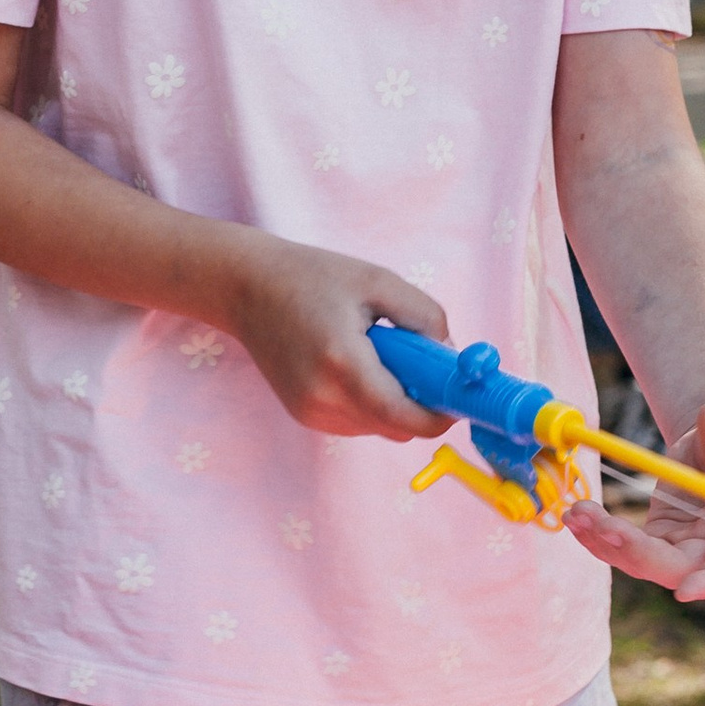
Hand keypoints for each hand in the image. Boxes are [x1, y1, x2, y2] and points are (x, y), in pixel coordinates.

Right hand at [221, 238, 448, 438]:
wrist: (246, 288)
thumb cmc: (312, 277)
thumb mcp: (378, 281)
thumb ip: (424, 316)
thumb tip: (451, 354)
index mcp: (342, 363)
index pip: (404, 417)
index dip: (439, 415)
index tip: (457, 398)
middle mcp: (323, 398)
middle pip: (396, 427)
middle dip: (419, 403)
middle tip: (420, 363)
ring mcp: (310, 412)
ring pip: (379, 428)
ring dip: (394, 402)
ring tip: (377, 355)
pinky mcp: (304, 415)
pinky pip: (358, 422)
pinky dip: (371, 403)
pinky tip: (356, 365)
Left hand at [567, 395, 704, 603]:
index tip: (685, 592)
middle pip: (677, 569)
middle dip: (637, 553)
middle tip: (604, 525)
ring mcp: (683, 545)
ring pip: (642, 561)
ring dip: (607, 543)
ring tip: (579, 513)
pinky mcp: (658, 537)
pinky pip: (625, 545)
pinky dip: (598, 534)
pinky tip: (577, 514)